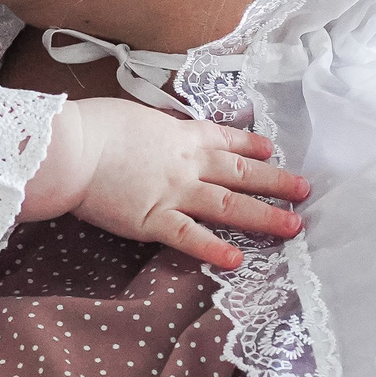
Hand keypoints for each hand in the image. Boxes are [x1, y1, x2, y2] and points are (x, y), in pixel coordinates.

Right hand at [20, 96, 306, 269]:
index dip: (251, 145)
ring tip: (294, 226)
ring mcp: (173, 193)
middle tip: (305, 189)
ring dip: (264, 216)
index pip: (224, 139)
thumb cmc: (92, 126)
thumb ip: (153, 132)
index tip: (272, 150)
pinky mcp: (153, 220)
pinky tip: (237, 259)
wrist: (70, 148)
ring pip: (229, 205)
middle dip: (276, 182)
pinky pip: (190, 237)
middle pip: (240, 173)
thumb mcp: (133, 117)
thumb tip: (157, 136)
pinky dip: (214, 248)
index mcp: (178, 134)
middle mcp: (185, 163)